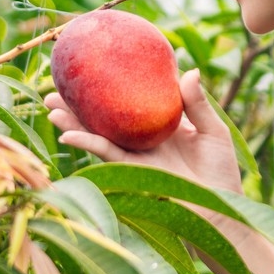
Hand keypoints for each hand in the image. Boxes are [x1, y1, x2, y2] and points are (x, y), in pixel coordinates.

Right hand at [46, 68, 243, 196]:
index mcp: (163, 123)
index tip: (97, 64)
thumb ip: (199, 105)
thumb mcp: (214, 132)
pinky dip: (88, 145)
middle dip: (82, 103)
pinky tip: (69, 136)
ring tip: (51, 106)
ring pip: (99, 134)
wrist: (220, 209)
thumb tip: (189, 70)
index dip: (117, 83)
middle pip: (108, 116)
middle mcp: (145, 137)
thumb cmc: (222, 171)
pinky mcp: (134, 170)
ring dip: (74, 122)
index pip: (135, 98)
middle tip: (57, 86)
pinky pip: (107, 154)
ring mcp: (137, 153)